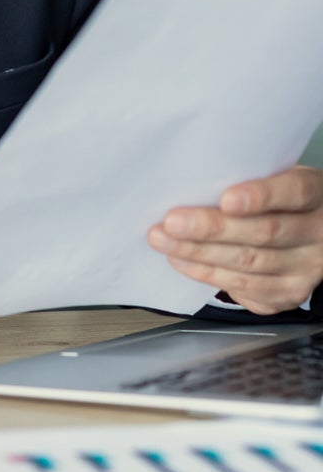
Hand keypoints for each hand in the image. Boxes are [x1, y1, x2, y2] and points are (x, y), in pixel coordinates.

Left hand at [148, 166, 322, 315]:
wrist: (309, 235)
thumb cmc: (277, 198)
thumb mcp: (273, 177)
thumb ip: (246, 177)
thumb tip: (189, 179)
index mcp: (317, 196)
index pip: (294, 193)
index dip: (261, 196)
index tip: (226, 199)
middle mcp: (318, 235)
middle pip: (265, 233)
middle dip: (212, 228)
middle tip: (172, 222)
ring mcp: (306, 270)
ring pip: (251, 264)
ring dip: (199, 253)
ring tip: (164, 240)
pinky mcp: (289, 294)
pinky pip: (246, 288)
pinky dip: (208, 274)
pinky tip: (181, 261)